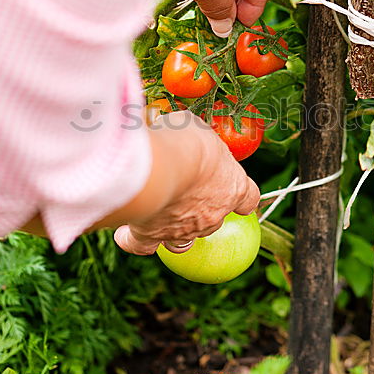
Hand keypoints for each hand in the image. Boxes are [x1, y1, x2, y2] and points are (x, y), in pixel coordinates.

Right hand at [113, 110, 259, 254]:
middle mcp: (212, 214)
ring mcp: (182, 230)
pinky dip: (134, 239)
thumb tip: (181, 129)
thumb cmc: (183, 141)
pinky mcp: (150, 237)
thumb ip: (194, 136)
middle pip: (214, 221)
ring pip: (183, 241)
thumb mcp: (196, 127)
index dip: (243, 198)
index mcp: (233, 186)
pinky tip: (126, 232)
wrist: (157, 167)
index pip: (248, 198)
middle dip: (200, 209)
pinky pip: (142, 246)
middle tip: (184, 190)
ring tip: (161, 217)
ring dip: (175, 231)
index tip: (238, 197)